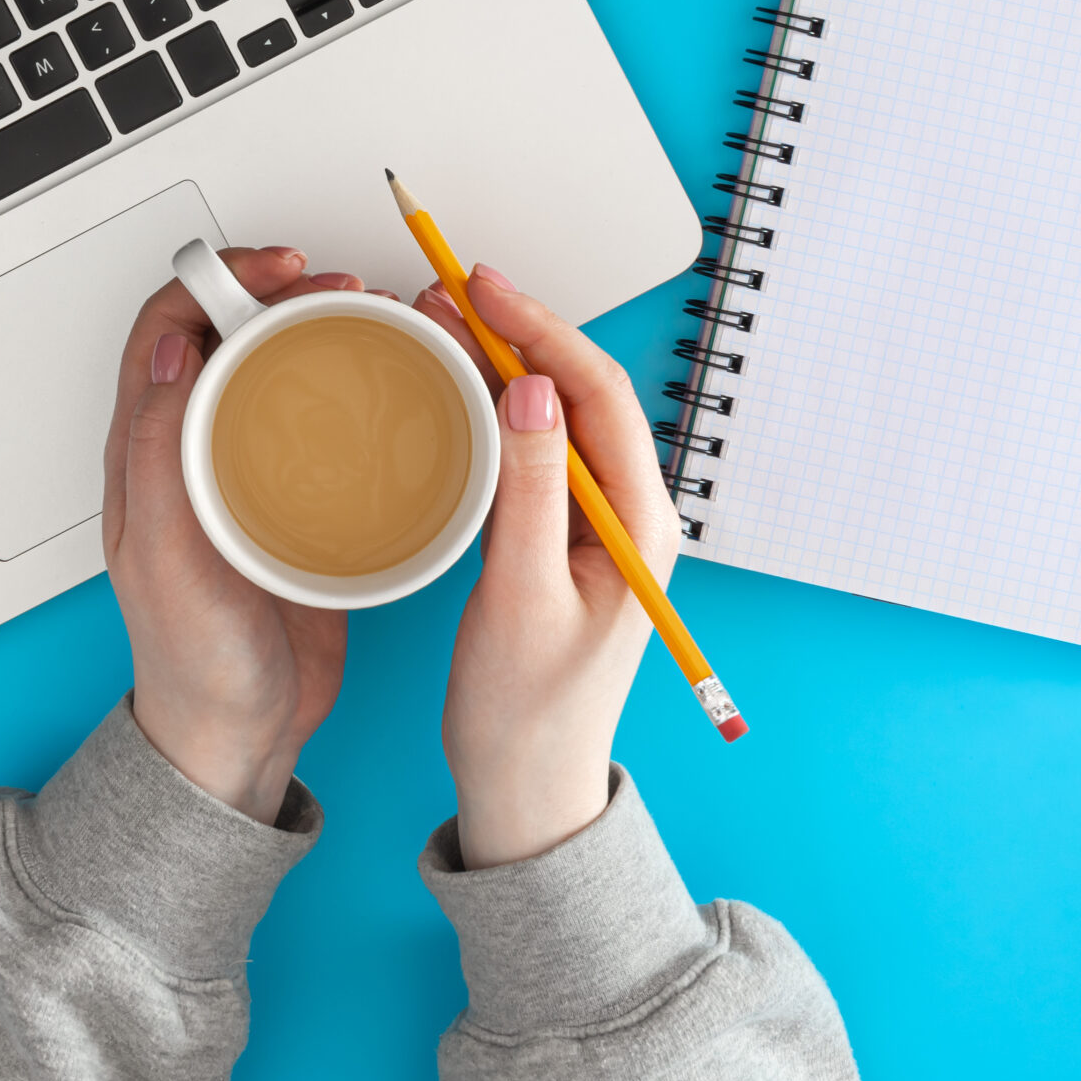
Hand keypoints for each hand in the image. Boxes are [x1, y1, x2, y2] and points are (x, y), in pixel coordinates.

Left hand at [102, 246, 361, 822]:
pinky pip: (324, 426)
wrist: (239, 736)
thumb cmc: (192, 660)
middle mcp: (195, 451)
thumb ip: (157, 455)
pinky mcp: (300, 503)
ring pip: (279, 372)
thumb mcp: (162, 554)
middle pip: (232, 335)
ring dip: (323, 333)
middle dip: (284, 292)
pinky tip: (394, 391)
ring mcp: (250, 474)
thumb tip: (165, 354)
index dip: (216, 280)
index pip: (168, 327)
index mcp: (148, 452)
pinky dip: (356, 393)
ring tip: (376, 322)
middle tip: (343, 289)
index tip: (277, 272)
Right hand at [413, 264, 678, 867]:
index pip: (598, 394)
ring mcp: (593, 526)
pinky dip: (489, 408)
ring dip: (498, 363)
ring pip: (551, 415)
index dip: (540, 329)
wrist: (524, 790)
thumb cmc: (527, 714)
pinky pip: (530, 450)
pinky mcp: (557, 537)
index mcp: (639, 526)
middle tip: (448, 290)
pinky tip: (452, 387)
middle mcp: (626, 516)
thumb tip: (529, 394)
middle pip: (577, 392)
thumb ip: (529, 492)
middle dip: (515, 332)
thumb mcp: (521, 596)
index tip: (483, 290)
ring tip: (441, 322)